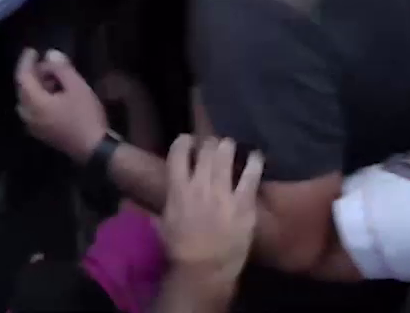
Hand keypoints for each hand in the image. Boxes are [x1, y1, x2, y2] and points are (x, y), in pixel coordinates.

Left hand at [14, 48, 107, 160]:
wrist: (94, 150)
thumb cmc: (85, 116)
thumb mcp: (77, 87)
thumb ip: (61, 69)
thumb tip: (50, 55)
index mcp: (33, 103)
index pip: (22, 77)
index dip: (26, 62)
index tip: (33, 51)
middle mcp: (28, 115)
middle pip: (23, 89)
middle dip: (34, 74)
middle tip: (50, 65)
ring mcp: (34, 127)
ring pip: (28, 100)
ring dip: (38, 87)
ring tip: (55, 80)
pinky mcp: (42, 133)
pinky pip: (33, 110)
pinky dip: (40, 99)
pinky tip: (56, 96)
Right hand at [160, 136, 263, 283]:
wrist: (205, 269)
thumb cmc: (180, 249)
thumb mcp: (163, 223)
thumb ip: (163, 207)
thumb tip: (152, 203)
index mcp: (177, 189)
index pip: (178, 154)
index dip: (183, 142)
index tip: (187, 139)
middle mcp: (200, 185)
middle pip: (205, 152)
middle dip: (208, 143)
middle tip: (211, 142)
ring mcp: (224, 194)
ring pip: (226, 159)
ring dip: (227, 147)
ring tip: (229, 144)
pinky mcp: (244, 205)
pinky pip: (251, 179)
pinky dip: (255, 164)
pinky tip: (257, 156)